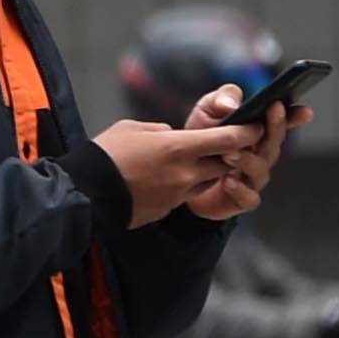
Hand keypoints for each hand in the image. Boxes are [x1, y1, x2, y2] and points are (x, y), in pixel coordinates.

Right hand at [90, 118, 259, 228]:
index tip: (255, 126)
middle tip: (221, 146)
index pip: (230, 140)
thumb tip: (173, 136)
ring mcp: (176, 195)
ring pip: (204, 182)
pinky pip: (181, 197)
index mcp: (178, 147)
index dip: (248, 132)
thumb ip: (161, 131)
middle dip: (226, 155)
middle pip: (224, 164)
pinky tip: (155, 182)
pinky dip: (177, 188)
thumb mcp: (133, 129)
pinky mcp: (165, 210)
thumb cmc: (104, 154)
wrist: (82, 192)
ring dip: (201, 173)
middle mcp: (184, 173)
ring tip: (180, 164)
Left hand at [175, 81, 298, 219]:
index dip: (294, 117)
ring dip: (247, 160)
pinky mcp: (240, 199)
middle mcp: (260, 155)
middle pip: (273, 144)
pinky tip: (229, 181)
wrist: (180, 178)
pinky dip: (240, 190)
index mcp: (256, 132)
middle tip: (263, 120)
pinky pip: (249, 198)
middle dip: (274, 130)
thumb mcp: (206, 113)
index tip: (304, 111)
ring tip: (229, 153)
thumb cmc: (199, 141)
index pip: (281, 123)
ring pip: (261, 170)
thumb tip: (230, 105)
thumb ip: (219, 100)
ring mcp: (252, 178)